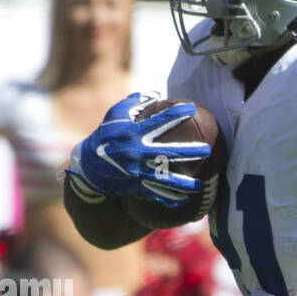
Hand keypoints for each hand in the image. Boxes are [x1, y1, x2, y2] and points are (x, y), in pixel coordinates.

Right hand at [65, 93, 209, 204]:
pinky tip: (184, 202)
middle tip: (208, 150)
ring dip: (184, 184)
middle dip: (190, 152)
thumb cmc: (104, 137)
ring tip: (200, 185)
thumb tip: (154, 94)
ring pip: (165, 179)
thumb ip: (133, 104)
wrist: (88, 167)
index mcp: (133, 133)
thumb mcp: (114, 116)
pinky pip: (155, 194)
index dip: (176, 114)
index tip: (192, 109)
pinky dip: (169, 199)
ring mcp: (136, 172)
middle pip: (170, 152)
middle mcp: (137, 152)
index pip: (159, 121)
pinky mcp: (135, 187)